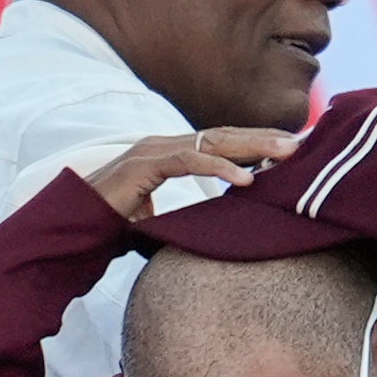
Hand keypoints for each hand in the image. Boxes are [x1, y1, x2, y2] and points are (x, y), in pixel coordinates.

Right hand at [86, 129, 297, 219]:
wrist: (73, 225)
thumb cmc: (111, 225)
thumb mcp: (159, 221)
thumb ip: (185, 221)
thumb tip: (208, 240)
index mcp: (170, 153)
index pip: (220, 143)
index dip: (255, 144)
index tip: (289, 150)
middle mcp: (165, 145)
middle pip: (225, 136)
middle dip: (265, 138)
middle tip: (303, 143)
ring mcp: (154, 150)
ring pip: (213, 141)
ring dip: (253, 147)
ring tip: (286, 155)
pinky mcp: (144, 164)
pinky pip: (189, 160)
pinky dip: (219, 169)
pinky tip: (246, 179)